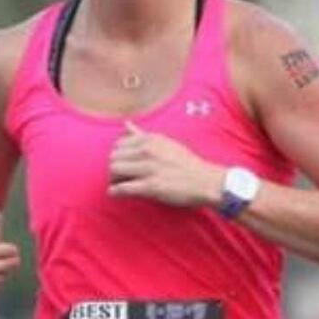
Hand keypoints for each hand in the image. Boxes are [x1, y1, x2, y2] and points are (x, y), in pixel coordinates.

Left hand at [108, 122, 226, 208]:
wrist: (205, 181)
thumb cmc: (186, 163)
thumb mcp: (165, 143)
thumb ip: (143, 134)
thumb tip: (126, 124)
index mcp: (150, 139)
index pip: (119, 144)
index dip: (118, 156)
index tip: (124, 165)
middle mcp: (147, 151)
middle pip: (114, 158)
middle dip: (114, 168)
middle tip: (120, 178)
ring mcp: (148, 168)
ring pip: (115, 171)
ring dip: (113, 180)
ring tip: (120, 185)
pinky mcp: (150, 186)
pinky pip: (122, 188)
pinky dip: (115, 192)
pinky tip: (116, 194)